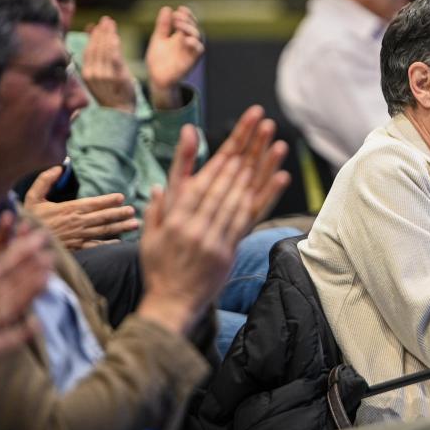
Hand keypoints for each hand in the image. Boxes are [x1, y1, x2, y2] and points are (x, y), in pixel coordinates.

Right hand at [24, 166, 138, 249]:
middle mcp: (77, 223)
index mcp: (68, 209)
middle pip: (103, 217)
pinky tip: (120, 242)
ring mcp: (78, 237)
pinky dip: (109, 244)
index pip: (93, 203)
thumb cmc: (28, 220)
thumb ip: (44, 181)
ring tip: (135, 224)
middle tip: (133, 211)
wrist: (22, 244)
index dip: (108, 200)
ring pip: (104, 231)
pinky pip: (96, 246)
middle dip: (120, 214)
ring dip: (121, 227)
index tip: (121, 197)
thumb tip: (58, 167)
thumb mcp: (33, 198)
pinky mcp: (76, 249)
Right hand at [82, 16, 136, 113]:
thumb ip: (97, 52)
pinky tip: (116, 36)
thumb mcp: (102, 72)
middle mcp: (92, 74)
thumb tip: (91, 29)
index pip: (88, 50)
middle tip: (106, 20)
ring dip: (107, 35)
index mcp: (86, 74)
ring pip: (103, 51)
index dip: (93, 36)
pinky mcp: (115, 77)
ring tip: (111, 24)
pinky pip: (113, 58)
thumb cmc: (112, 91)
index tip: (98, 24)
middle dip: (100, 32)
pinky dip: (113, 45)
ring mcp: (103, 76)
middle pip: (95, 48)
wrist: (121, 111)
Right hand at [137, 106, 289, 335]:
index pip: (203, 177)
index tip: (238, 135)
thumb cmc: (159, 268)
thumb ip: (158, 207)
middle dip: (245, 150)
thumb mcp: (150, 235)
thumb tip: (158, 184)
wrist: (170, 304)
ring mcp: (213, 238)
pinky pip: (250, 219)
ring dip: (258, 168)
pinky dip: (266, 197)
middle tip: (260, 125)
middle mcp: (194, 224)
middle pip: (225, 180)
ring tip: (273, 144)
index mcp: (175, 217)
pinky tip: (280, 177)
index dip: (223, 154)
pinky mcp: (228, 251)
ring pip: (239, 196)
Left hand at [145, 6, 203, 109]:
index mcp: (181, 35)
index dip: (187, 14)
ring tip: (178, 24)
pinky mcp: (192, 60)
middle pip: (194, 26)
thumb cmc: (158, 59)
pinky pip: (199, 50)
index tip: (179, 9)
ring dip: (189, 28)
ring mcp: (190, 50)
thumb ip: (163, 25)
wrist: (156, 77)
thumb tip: (167, 8)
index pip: (189, 21)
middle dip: (187, 19)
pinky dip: (194, 43)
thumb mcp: (159, 38)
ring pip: (198, 36)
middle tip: (176, 16)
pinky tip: (185, 39)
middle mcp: (188, 42)